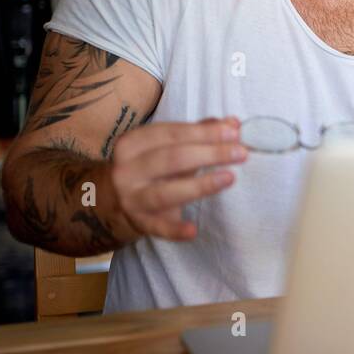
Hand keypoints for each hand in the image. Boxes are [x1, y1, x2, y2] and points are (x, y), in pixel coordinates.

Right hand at [111, 117, 246, 240]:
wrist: (112, 199)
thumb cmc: (151, 166)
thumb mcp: (168, 146)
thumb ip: (199, 133)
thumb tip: (233, 123)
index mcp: (132, 144)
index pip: (171, 133)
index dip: (203, 132)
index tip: (234, 132)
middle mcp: (127, 170)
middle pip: (171, 159)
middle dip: (209, 154)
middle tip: (241, 153)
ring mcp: (131, 198)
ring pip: (165, 192)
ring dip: (200, 185)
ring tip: (230, 178)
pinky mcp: (140, 222)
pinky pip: (158, 228)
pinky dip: (175, 230)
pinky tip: (193, 230)